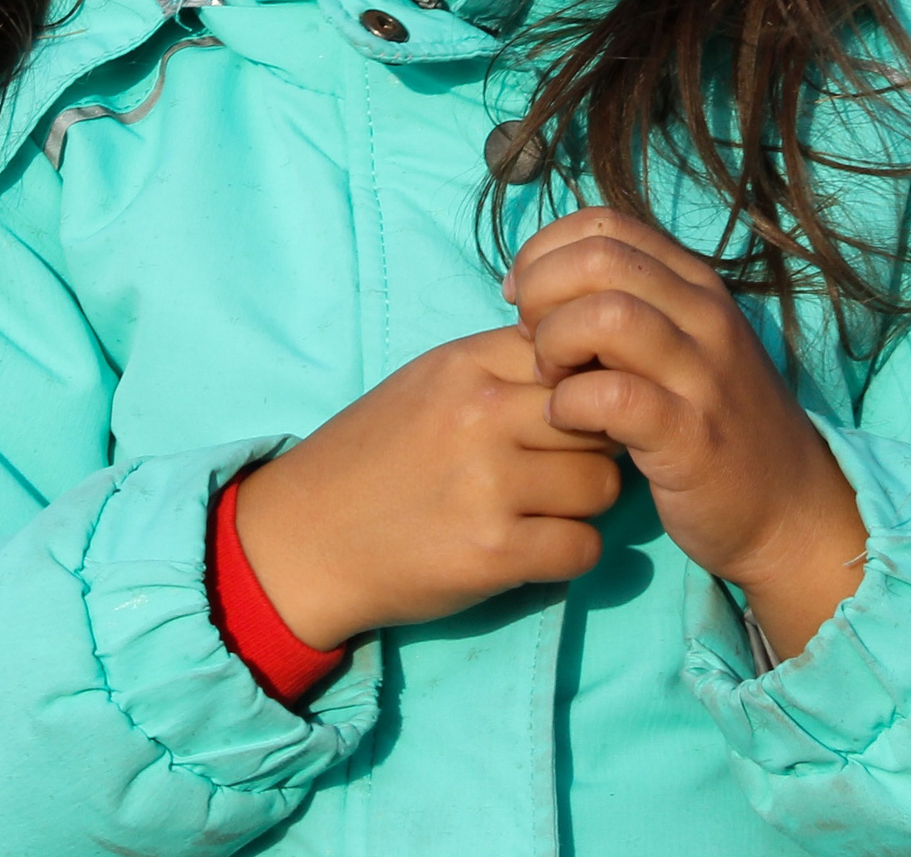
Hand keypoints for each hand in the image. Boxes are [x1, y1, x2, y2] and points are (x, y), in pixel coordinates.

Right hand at [232, 327, 622, 651]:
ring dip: (582, 506)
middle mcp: (481, 415)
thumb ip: (503, 370)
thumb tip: (592, 373)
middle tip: (556, 470)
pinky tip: (530, 549)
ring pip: (604, 486)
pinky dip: (568, 555)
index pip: (575, 356)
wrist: (306, 537)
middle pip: (601, 421)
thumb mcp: (429, 383)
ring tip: (538, 510)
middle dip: (594, 448)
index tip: (567, 417)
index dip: (585, 390)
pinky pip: (585, 549)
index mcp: (466, 364)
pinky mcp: (495, 552)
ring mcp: (489, 485)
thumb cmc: (373, 456)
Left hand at [507, 209, 865, 659]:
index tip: (521, 297)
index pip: (603, 223)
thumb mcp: (678, 344)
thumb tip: (539, 282)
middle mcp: (705, 316)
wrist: (791, 511)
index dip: (545, 251)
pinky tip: (564, 419)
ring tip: (550, 379)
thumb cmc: (711, 422)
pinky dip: (569, 403)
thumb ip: (625, 303)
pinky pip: (612, 395)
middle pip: (597, 257)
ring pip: (605, 315)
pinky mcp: (691, 435)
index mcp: (694, 284)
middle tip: (531, 340)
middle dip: (541, 292)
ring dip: (555, 343)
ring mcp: (703, 374)